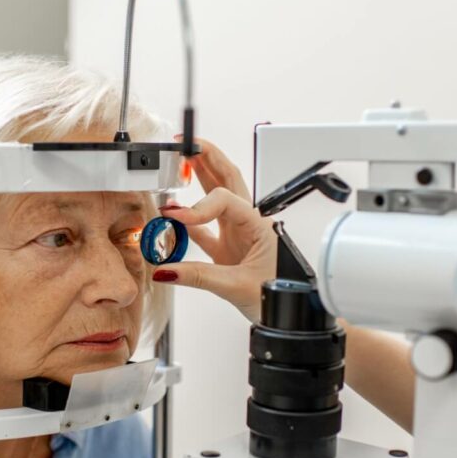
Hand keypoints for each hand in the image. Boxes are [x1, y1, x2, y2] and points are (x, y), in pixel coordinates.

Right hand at [151, 137, 275, 321]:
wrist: (289, 313)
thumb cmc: (279, 295)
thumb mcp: (237, 286)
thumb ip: (198, 276)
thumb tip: (166, 270)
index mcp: (258, 224)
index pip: (225, 200)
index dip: (198, 206)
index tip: (176, 217)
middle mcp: (248, 223)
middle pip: (227, 179)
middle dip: (207, 157)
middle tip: (186, 144)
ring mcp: (238, 235)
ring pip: (216, 199)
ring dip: (199, 180)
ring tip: (179, 164)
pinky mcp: (228, 250)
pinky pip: (205, 230)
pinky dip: (189, 223)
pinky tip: (174, 217)